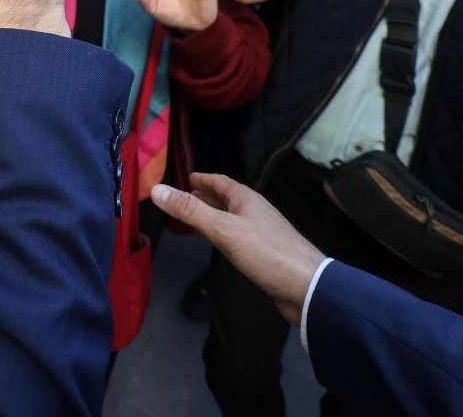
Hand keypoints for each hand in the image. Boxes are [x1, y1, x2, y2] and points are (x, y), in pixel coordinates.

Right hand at [152, 173, 324, 324]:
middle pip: (227, 198)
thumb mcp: (222, 229)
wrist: (305, 286)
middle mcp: (255, 211)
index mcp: (246, 199)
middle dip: (207, 196)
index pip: (221, 181)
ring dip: (215, 214)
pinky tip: (221, 243)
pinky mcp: (266, 252)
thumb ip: (190, 210)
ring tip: (197, 218)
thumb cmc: (264, 252)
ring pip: (234, 217)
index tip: (187, 177)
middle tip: (186, 197)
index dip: (203, 179)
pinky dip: (224, 233)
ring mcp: (263, 232)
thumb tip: (157, 189)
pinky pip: (239, 235)